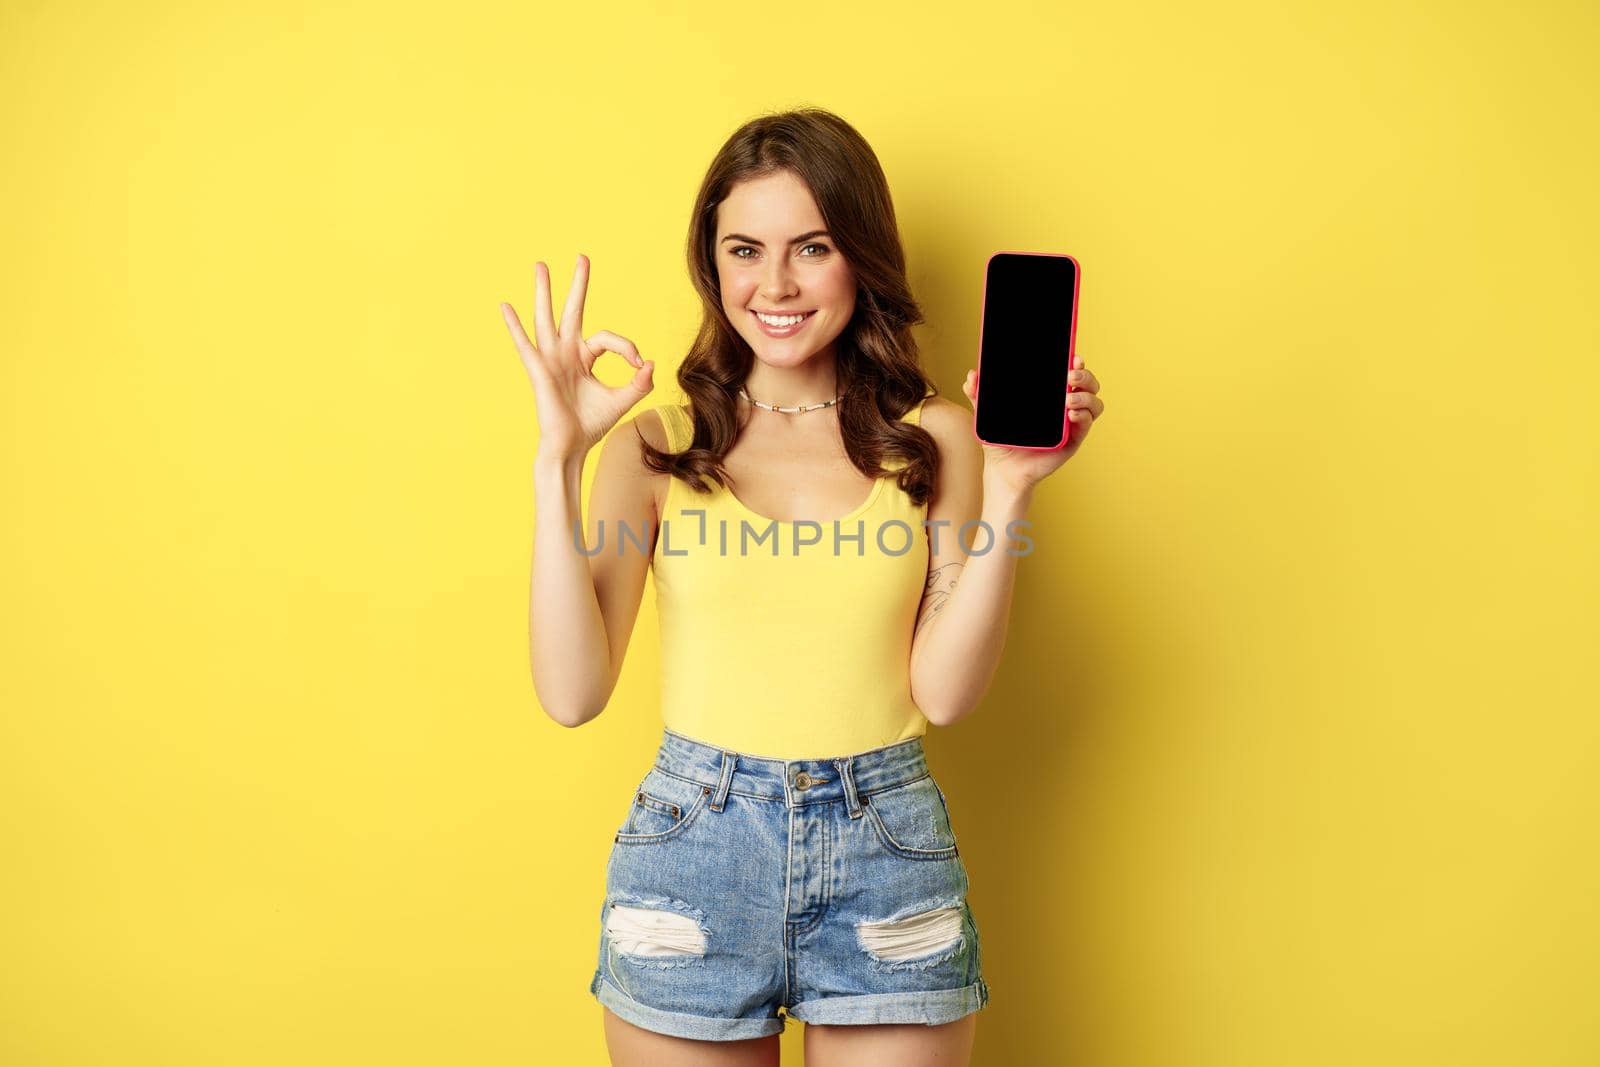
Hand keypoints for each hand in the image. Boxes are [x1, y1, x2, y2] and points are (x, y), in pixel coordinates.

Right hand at [502, 254, 654, 462]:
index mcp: (584, 357)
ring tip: (540, 265)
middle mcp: (566, 352)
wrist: (572, 446)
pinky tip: (505, 306)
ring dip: (544, 291)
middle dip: (578, 285)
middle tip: (583, 257)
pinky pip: (525, 344)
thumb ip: (639, 383)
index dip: (627, 348)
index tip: (639, 365)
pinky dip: (514, 326)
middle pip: (573, 311)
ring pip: (547, 318)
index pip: (608, 339)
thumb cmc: (591, 424)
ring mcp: (551, 359)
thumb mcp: (623, 400)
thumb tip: (651, 364)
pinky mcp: (539, 370)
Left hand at [960, 353, 1103, 494]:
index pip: (1070, 371)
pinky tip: (1070, 415)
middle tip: (1071, 376)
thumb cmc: (1000, 439)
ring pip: (1094, 402)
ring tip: (1067, 401)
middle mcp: (1065, 405)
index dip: (1076, 361)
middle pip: (1089, 383)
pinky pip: (1087, 423)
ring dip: (1086, 397)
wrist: (1003, 469)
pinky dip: (1083, 416)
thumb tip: (971, 376)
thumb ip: (978, 395)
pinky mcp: (1073, 439)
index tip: (1073, 355)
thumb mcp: (988, 414)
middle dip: (1085, 375)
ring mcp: (1071, 422)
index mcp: (1049, 394)